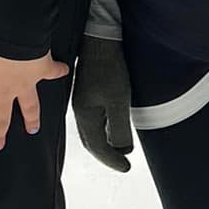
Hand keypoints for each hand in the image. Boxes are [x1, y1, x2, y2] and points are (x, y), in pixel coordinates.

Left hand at [0, 26, 68, 150]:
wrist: (12, 32)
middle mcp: (3, 91)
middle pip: (0, 117)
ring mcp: (24, 84)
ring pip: (29, 106)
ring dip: (31, 117)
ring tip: (33, 129)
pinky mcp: (41, 70)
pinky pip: (51, 73)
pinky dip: (58, 72)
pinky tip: (64, 71)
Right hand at [72, 35, 133, 172]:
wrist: (99, 40)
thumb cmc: (109, 69)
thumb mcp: (119, 101)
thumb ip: (120, 127)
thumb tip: (123, 150)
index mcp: (85, 116)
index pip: (98, 147)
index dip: (113, 160)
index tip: (127, 167)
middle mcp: (80, 111)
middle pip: (91, 142)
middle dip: (107, 154)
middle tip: (123, 163)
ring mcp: (83, 102)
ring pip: (92, 131)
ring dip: (105, 142)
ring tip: (120, 148)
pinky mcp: (88, 93)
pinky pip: (94, 119)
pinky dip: (104, 129)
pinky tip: (112, 126)